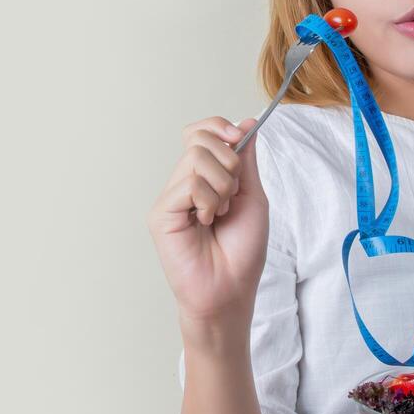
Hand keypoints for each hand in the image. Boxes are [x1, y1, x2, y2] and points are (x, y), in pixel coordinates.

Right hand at [146, 116, 268, 330]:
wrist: (231, 290)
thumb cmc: (242, 252)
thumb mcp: (253, 197)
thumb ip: (246, 161)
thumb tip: (247, 123)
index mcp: (204, 177)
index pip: (200, 132)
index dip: (219, 127)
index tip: (238, 137)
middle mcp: (183, 183)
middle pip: (200, 139)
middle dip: (229, 162)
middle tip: (232, 195)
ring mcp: (170, 197)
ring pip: (197, 159)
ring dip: (223, 186)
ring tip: (220, 214)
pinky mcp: (161, 213)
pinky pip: (189, 185)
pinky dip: (209, 202)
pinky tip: (206, 223)